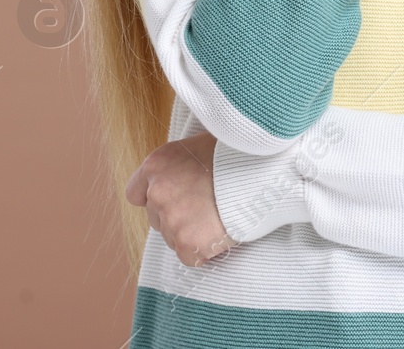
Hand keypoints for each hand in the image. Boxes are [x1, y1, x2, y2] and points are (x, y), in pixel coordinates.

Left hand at [125, 131, 234, 266]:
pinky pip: (191, 257)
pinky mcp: (187, 243)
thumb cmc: (242, 154)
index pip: (136, 193)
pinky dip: (207, 251)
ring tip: (222, 217)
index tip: (177, 199)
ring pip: (173, 239)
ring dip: (193, 233)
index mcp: (157, 164)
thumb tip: (182, 178)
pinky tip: (224, 232)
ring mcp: (171, 219)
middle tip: (209, 208)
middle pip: (156, 218)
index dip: (157, 198)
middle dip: (178, 216)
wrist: (267, 172)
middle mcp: (157, 192)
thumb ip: (181, 166)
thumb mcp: (201, 146)